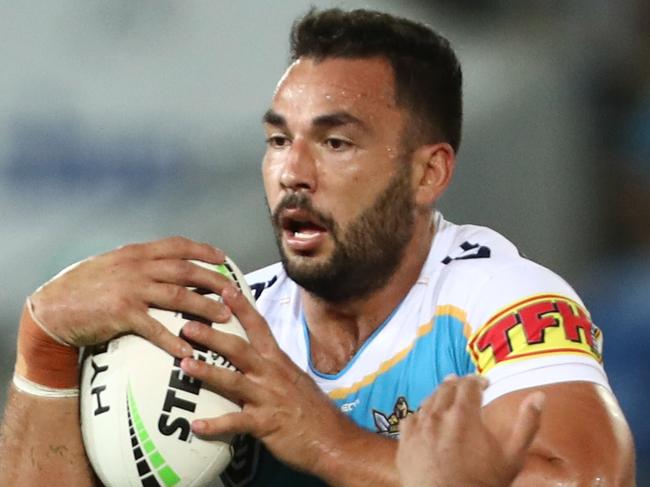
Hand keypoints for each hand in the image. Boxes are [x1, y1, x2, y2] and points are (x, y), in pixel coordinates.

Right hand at [29, 236, 232, 357]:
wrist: (51, 308)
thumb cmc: (83, 287)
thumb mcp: (112, 264)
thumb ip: (138, 262)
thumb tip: (164, 264)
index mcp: (136, 252)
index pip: (177, 245)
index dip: (203, 250)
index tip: (223, 257)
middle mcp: (137, 266)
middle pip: (186, 270)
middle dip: (214, 280)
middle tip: (235, 292)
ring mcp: (130, 289)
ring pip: (178, 296)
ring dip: (204, 307)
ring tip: (224, 318)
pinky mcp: (122, 313)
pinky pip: (155, 328)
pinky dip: (173, 340)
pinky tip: (189, 352)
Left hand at [179, 285, 357, 475]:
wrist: (334, 440)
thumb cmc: (312, 410)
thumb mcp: (294, 380)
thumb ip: (272, 368)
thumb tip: (252, 359)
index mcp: (279, 361)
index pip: (259, 327)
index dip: (242, 307)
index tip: (225, 289)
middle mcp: (272, 374)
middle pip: (239, 349)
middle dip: (213, 335)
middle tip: (187, 325)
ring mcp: (268, 398)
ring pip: (234, 380)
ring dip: (208, 372)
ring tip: (184, 365)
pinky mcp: (266, 423)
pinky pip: (237, 423)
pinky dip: (216, 425)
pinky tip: (196, 426)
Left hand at [396, 375, 543, 486]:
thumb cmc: (483, 482)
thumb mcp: (513, 456)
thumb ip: (527, 423)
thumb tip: (539, 396)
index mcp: (463, 414)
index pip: (469, 385)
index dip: (478, 381)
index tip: (485, 384)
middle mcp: (437, 415)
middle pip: (446, 388)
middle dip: (458, 384)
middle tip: (466, 385)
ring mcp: (418, 428)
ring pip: (428, 401)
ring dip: (439, 395)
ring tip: (447, 394)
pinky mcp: (404, 442)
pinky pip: (411, 418)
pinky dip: (421, 413)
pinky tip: (426, 416)